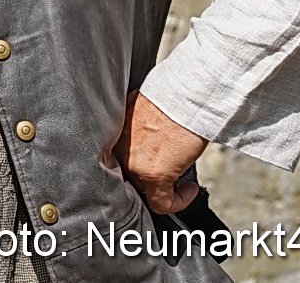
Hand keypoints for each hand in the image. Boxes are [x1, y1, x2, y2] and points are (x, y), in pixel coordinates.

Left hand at [114, 91, 206, 213]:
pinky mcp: (153, 174)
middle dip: (147, 178)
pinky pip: (162, 203)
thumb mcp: (142, 115)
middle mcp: (118, 150)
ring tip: (178, 180)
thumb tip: (146, 143)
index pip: (115, 162)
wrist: (184, 96)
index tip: (152, 166)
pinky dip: (177, 201)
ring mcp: (134, 164)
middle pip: (129, 176)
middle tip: (167, 174)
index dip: (134, 168)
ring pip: (144, 189)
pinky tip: (188, 189)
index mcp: (112, 135)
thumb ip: (136, 133)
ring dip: (162, 188)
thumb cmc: (170, 100)